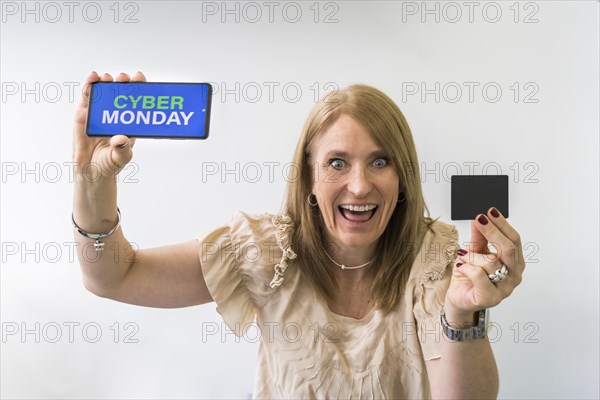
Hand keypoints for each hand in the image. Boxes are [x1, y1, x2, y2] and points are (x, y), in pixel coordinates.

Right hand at [72, 71, 145, 180]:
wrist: (91, 170)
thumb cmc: (110, 163)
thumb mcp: (121, 158)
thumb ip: (122, 149)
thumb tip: (120, 139)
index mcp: (129, 122)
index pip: (136, 101)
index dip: (139, 88)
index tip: (140, 78)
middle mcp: (115, 114)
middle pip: (121, 93)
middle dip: (124, 83)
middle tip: (124, 78)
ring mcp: (99, 112)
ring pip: (104, 92)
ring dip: (106, 82)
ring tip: (107, 78)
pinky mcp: (84, 113)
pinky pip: (86, 97)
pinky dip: (89, 86)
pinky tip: (92, 77)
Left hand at [444, 207, 524, 321]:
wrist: (460, 299)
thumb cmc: (470, 276)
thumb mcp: (474, 252)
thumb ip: (479, 237)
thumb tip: (480, 218)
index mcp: (515, 263)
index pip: (514, 240)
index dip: (503, 224)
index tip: (490, 211)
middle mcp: (514, 276)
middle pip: (509, 249)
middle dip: (493, 231)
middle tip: (479, 219)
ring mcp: (504, 289)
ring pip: (491, 262)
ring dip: (472, 255)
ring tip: (462, 256)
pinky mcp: (490, 298)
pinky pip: (478, 275)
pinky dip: (466, 267)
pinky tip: (460, 266)